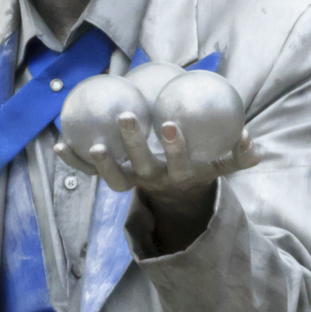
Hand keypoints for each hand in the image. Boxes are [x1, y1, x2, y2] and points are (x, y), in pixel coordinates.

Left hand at [57, 113, 258, 200]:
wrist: (176, 196)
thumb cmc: (200, 166)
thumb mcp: (223, 164)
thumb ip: (240, 154)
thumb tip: (253, 139)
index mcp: (179, 174)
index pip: (179, 163)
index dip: (175, 148)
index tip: (170, 124)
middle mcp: (153, 180)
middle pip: (142, 167)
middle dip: (134, 144)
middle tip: (128, 116)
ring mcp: (131, 182)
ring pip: (112, 178)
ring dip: (100, 162)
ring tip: (90, 143)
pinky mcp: (112, 180)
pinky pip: (90, 173)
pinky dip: (73, 162)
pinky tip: (57, 144)